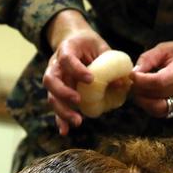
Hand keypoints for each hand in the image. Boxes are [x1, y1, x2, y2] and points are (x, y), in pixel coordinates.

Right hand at [43, 10, 109, 134]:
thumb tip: (121, 84)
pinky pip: (56, 106)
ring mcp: (54, 79)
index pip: (67, 59)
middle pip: (51, 80)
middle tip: (78, 101)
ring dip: (62, 111)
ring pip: (51, 96)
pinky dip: (60, 119)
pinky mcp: (56, 91)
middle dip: (64, 93)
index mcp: (66, 49)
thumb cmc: (89, 44)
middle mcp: (55, 65)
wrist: (74, 41)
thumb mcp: (101, 48)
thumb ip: (109, 64)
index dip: (76, 70)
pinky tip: (65, 131)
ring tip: (77, 121)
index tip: (90, 79)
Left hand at [130, 40, 172, 118]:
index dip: (142, 80)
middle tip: (133, 81)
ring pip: (158, 108)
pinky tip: (146, 97)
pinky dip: (150, 107)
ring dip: (143, 101)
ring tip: (138, 90)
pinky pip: (162, 112)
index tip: (133, 75)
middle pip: (156, 95)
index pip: (160, 81)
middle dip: (139, 90)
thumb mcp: (168, 47)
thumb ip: (149, 58)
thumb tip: (133, 72)